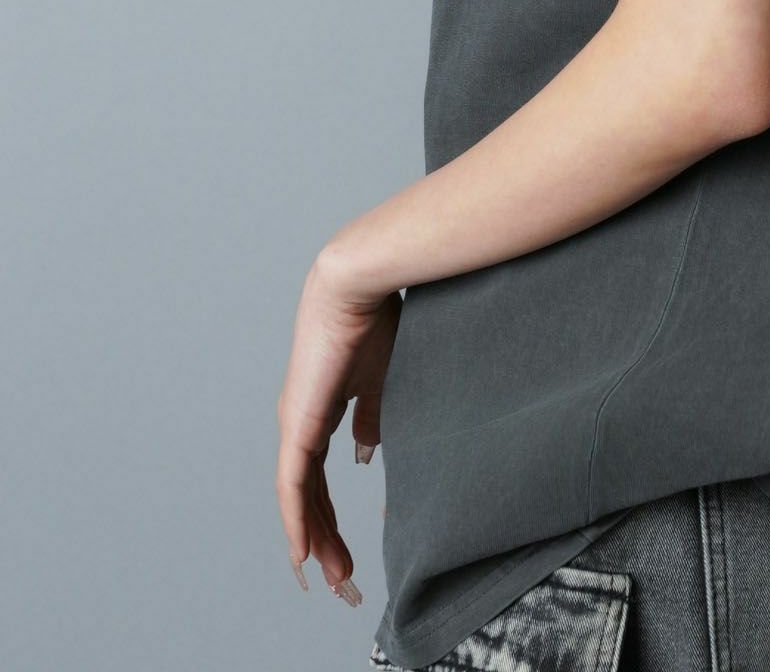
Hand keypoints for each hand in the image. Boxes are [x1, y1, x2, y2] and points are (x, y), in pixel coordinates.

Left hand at [275, 251, 401, 603]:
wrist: (359, 285)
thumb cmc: (377, 319)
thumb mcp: (382, 379)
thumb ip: (373, 416)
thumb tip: (367, 453)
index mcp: (321, 410)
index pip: (321, 477)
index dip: (331, 515)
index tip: (343, 550)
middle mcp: (301, 422)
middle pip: (309, 495)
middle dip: (325, 538)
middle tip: (340, 577)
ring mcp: (295, 424)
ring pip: (300, 497)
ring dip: (314, 538)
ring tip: (331, 575)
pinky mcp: (299, 423)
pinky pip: (294, 485)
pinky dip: (298, 520)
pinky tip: (302, 550)